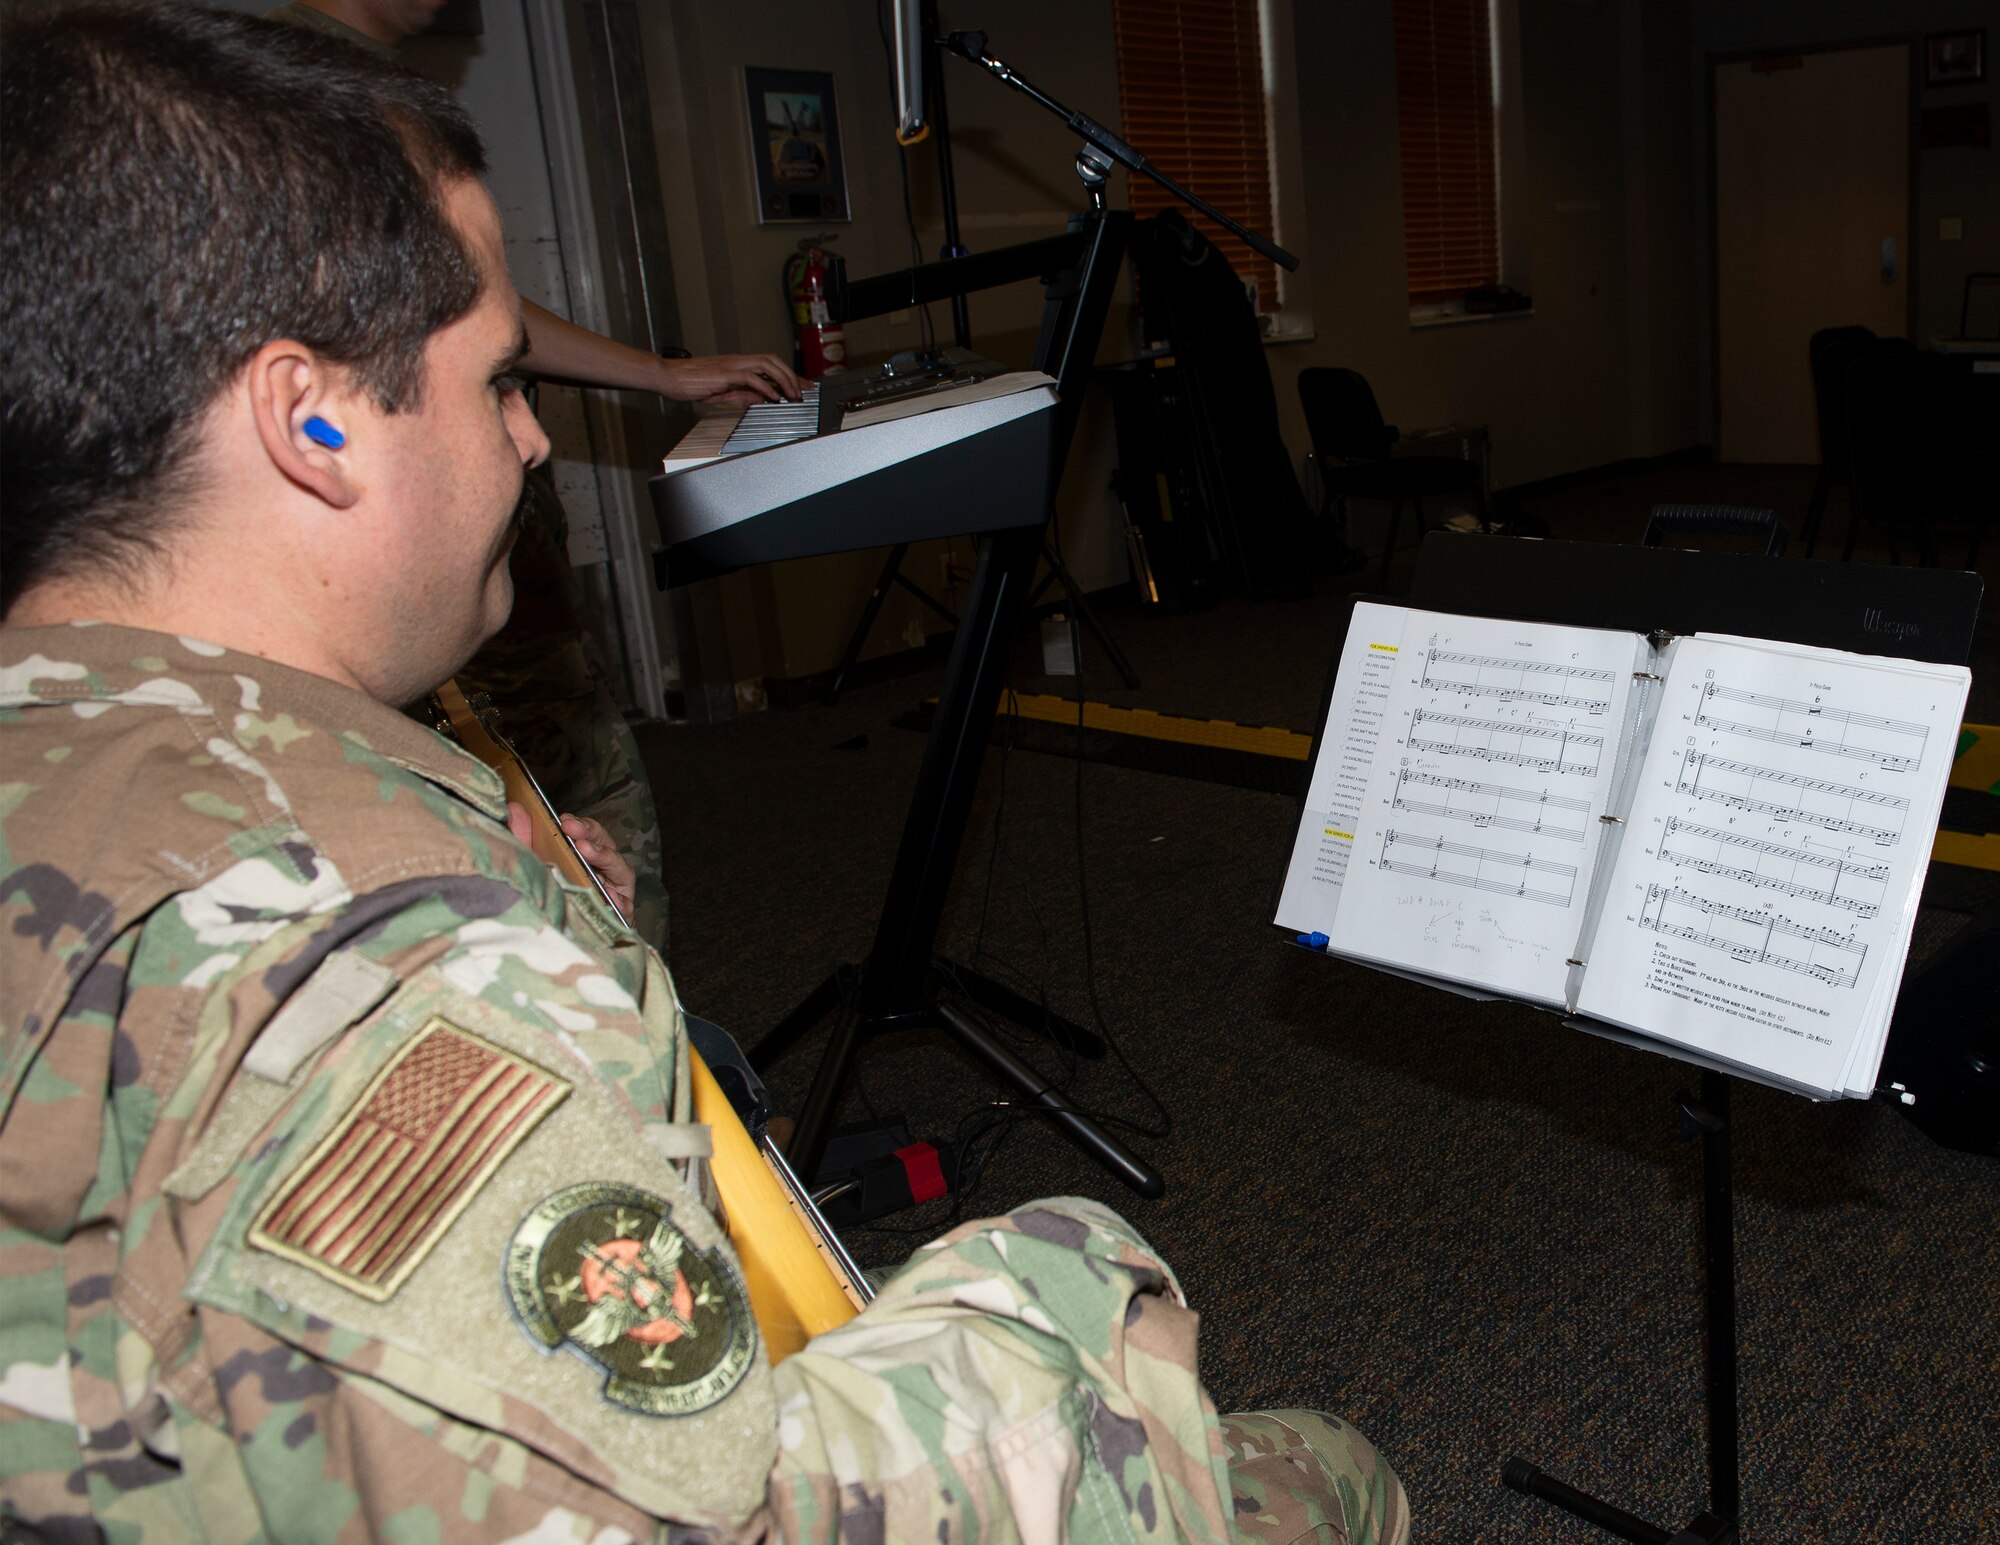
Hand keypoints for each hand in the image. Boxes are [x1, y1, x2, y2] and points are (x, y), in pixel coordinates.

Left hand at [506, 803, 636, 922]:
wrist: (552, 951)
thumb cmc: (545, 904)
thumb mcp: (530, 867)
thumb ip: (523, 838)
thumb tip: (515, 809)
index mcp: (582, 859)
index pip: (588, 835)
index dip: (580, 825)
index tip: (564, 820)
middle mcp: (601, 873)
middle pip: (606, 846)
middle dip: (591, 833)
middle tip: (572, 829)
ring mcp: (614, 894)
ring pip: (621, 871)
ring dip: (605, 857)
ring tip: (586, 851)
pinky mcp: (621, 917)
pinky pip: (626, 905)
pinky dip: (619, 899)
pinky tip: (607, 893)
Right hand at [658, 352, 802, 405]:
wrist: (667, 377)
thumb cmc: (688, 383)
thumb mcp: (721, 391)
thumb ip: (742, 394)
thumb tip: (761, 399)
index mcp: (736, 364)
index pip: (769, 364)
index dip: (788, 374)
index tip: (802, 386)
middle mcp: (737, 361)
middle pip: (773, 359)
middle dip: (792, 375)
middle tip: (804, 391)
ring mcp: (731, 365)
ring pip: (766, 364)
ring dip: (784, 379)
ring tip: (793, 395)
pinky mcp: (723, 374)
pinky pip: (750, 377)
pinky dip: (765, 387)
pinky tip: (773, 397)